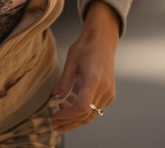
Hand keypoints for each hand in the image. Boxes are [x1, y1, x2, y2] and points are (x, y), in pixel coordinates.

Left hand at [50, 0, 119, 131]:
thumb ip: (64, 82)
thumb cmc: (85, 48)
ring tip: (60, 116)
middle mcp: (104, 89)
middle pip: (87, 115)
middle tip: (55, 124)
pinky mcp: (110, 93)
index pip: (81, 107)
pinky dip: (84, 111)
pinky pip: (97, 108)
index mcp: (93, 80)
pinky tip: (71, 105)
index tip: (55, 116)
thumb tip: (55, 98)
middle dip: (70, 122)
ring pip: (92, 114)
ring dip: (76, 118)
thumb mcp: (71, 62)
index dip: (67, 115)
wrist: (102, 40)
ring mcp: (109, 92)